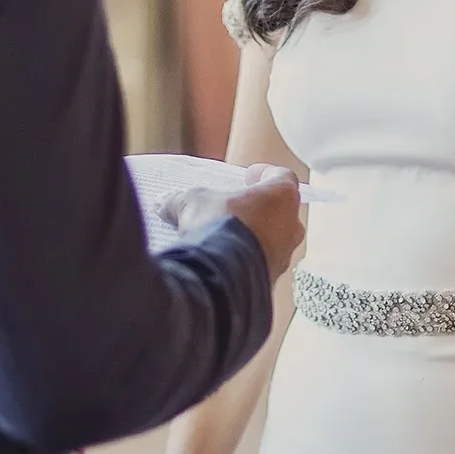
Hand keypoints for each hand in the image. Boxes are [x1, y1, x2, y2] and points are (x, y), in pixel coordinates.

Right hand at [169, 165, 303, 281]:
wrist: (223, 273)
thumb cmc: (219, 225)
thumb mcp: (193, 203)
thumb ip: (181, 199)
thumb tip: (162, 202)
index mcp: (282, 196)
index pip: (282, 177)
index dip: (265, 174)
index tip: (249, 176)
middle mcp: (291, 226)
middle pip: (281, 211)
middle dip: (260, 208)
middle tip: (238, 207)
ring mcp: (285, 255)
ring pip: (274, 240)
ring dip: (255, 236)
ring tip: (228, 236)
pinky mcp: (272, 279)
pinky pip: (262, 264)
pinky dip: (248, 259)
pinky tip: (227, 260)